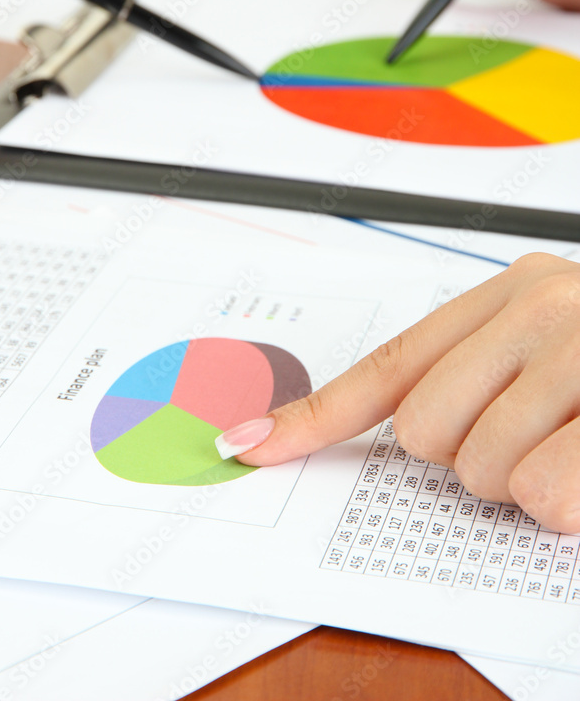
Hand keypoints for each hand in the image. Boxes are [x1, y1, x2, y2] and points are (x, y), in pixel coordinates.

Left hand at [227, 253, 579, 532]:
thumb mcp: (550, 340)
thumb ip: (477, 368)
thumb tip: (410, 430)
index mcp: (510, 292)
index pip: (389, 364)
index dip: (315, 414)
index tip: (248, 444)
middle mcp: (537, 310)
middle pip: (423, 428)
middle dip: (467, 456)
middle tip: (529, 438)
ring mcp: (577, 355)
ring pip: (481, 469)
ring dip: (523, 483)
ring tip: (571, 443)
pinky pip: (542, 493)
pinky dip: (564, 503)